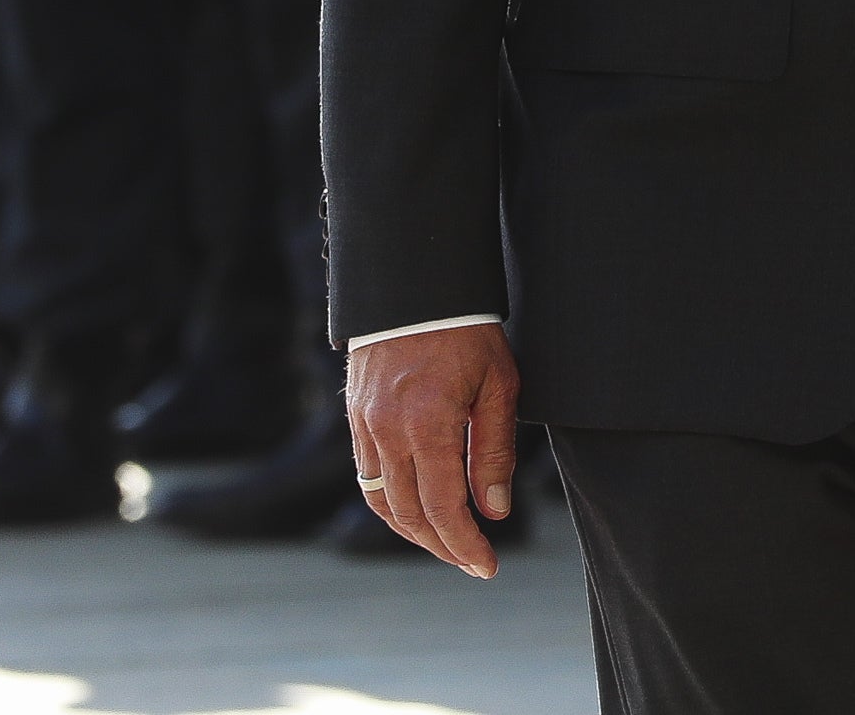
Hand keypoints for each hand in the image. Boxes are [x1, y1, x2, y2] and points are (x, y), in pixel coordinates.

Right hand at [346, 324, 522, 577]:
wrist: (415, 287)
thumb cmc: (468, 332)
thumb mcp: (498, 386)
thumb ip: (493, 451)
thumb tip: (493, 511)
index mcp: (428, 425)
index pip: (444, 507)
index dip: (465, 545)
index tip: (487, 566)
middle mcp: (388, 432)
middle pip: (409, 514)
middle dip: (443, 546)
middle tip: (473, 562)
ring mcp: (365, 427)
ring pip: (382, 501)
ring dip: (414, 531)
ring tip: (449, 543)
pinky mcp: (355, 419)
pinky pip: (368, 477)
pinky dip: (392, 503)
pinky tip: (419, 508)